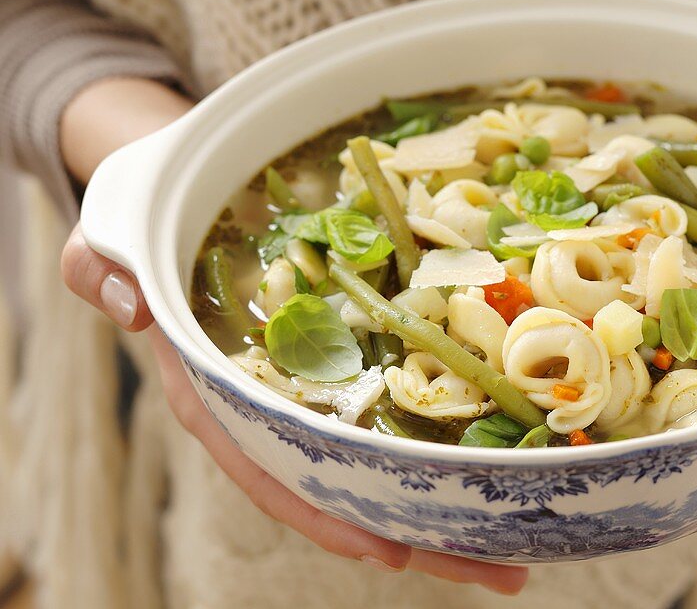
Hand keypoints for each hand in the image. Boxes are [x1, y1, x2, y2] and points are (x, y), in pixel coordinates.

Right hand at [59, 78, 528, 593]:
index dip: (328, 514)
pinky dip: (444, 444)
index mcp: (219, 397)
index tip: (389, 550)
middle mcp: (275, 409)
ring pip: (382, 463)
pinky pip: (398, 413)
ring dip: (446, 507)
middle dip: (416, 534)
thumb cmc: (149, 227)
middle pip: (347, 488)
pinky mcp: (351, 361)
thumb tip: (126, 303)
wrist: (182, 199)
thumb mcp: (110, 237)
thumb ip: (102, 269)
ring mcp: (317, 389)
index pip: (272, 470)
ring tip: (519, 550)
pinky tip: (497, 467)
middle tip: (498, 571)